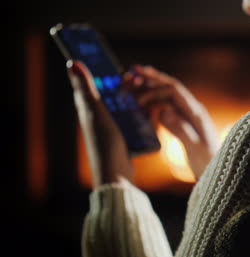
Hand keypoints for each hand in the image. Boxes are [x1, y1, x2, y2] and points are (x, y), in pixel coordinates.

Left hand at [67, 60, 133, 186]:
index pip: (91, 86)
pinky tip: (150, 113)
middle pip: (110, 97)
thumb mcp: (96, 111)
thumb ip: (87, 88)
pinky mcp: (123, 139)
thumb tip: (72, 63)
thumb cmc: (104, 142)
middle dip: (122, 87)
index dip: (100, 74)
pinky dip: (140, 116)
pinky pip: (132, 122)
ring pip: (123, 109)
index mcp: (88, 111)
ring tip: (145, 93)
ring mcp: (111, 129)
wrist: (116, 173)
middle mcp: (97, 119)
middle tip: (135, 78)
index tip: (113, 64)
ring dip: (133, 101)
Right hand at [122, 65, 219, 179]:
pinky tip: (140, 103)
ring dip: (150, 88)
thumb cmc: (208, 160)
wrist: (216, 170)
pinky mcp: (182, 124)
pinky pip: (165, 108)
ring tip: (132, 82)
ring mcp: (186, 116)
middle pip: (170, 88)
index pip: (174, 91)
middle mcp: (191, 110)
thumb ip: (181, 129)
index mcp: (195, 112)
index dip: (156, 88)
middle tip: (133, 70)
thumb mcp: (196, 147)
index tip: (138, 97)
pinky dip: (151, 103)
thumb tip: (163, 112)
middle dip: (152, 78)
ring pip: (165, 96)